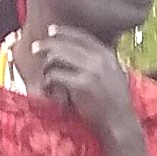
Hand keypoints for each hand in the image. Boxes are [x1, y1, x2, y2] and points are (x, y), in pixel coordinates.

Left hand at [34, 26, 139, 141]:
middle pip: (66, 44)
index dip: (64, 32)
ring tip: (45, 76)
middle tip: (35, 49)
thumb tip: (81, 54)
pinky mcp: (81, 85)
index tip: (51, 31)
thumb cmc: (115, 104)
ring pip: (57, 56)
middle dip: (47, 45)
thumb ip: (102, 63)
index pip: (82, 36)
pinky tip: (48, 90)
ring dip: (47, 66)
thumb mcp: (115, 76)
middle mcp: (100, 59)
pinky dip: (47, 82)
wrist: (120, 124)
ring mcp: (91, 71)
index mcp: (108, 55)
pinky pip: (55, 75)